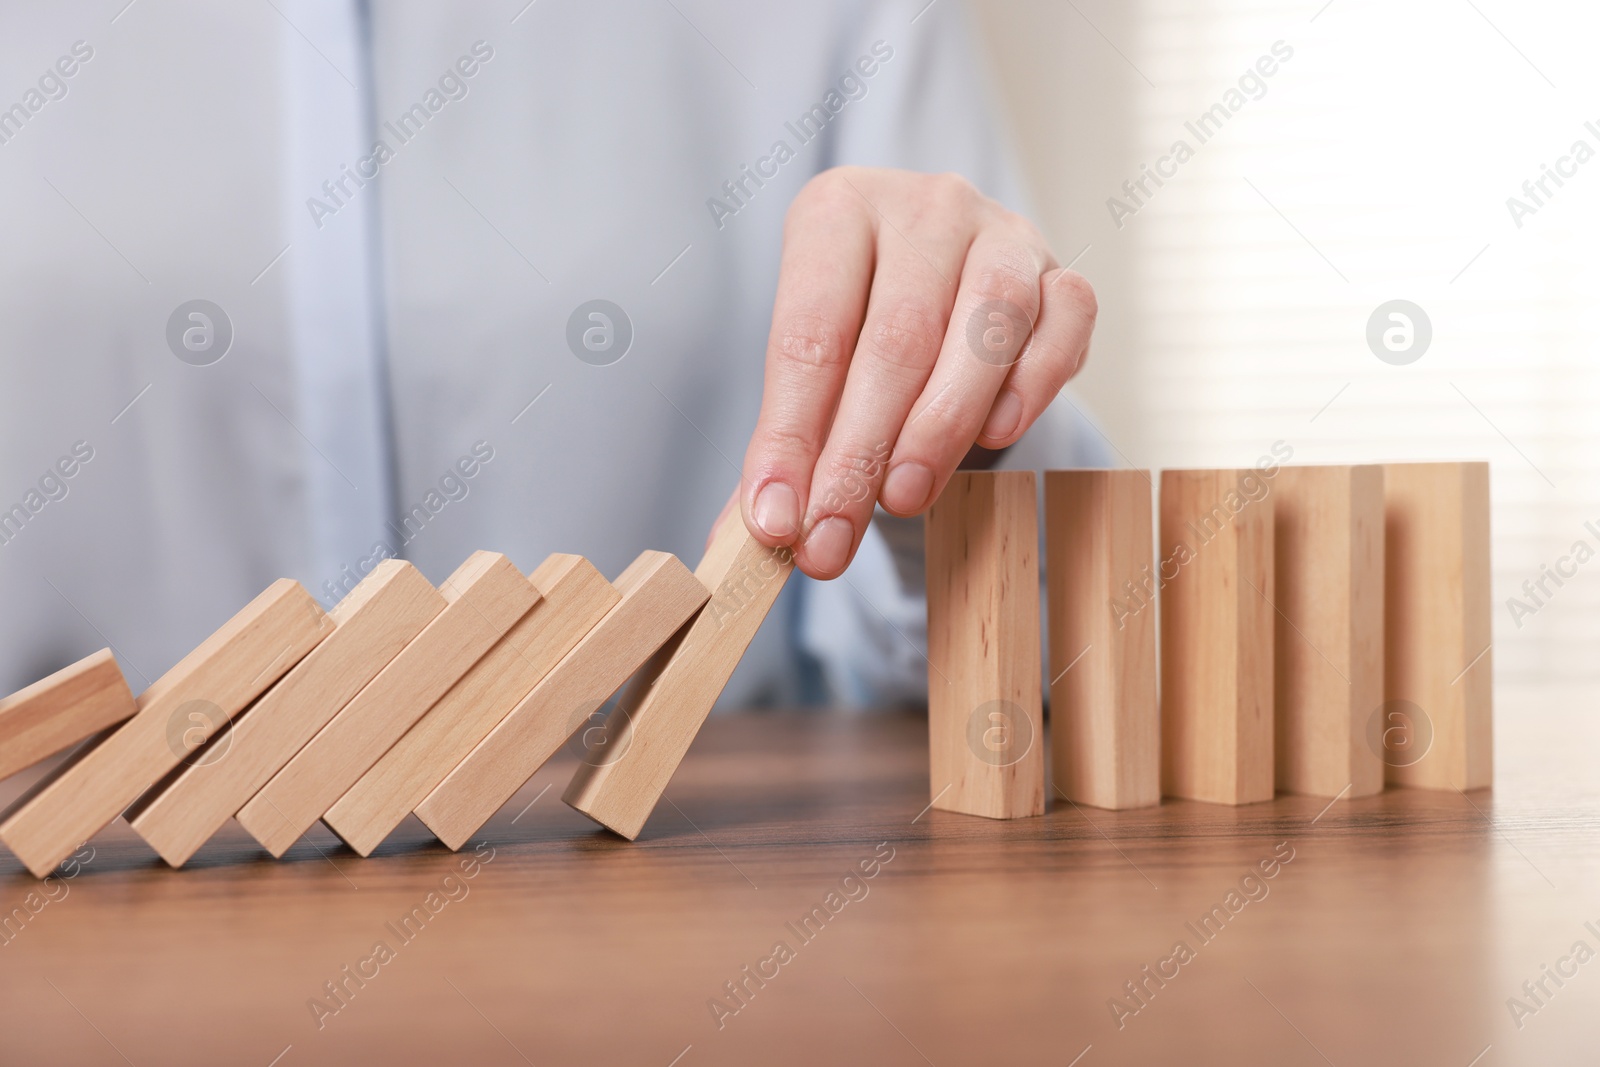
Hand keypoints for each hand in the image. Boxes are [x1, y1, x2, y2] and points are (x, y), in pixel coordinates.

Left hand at [737, 166, 1096, 579]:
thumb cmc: (862, 328)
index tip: (776, 520)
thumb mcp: (810, 370)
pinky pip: (1062, 327)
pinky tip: (995, 436)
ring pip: (985, 329)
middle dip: (859, 454)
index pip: (809, 336)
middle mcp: (923, 208)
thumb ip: (784, 448)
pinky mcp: (1064, 272)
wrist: (944, 283)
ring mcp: (1002, 234)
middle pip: (894, 340)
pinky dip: (1029, 387)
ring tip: (902, 499)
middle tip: (833, 538)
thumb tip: (741, 542)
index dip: (790, 435)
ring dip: (941, 427)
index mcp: (837, 211)